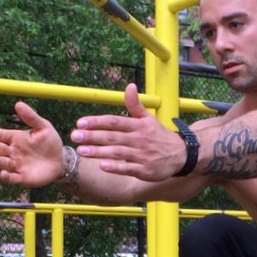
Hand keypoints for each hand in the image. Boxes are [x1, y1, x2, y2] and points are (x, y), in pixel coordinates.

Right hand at [0, 102, 64, 186]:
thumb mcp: (43, 127)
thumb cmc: (50, 142)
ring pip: (3, 163)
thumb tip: (18, 104)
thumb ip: (31, 117)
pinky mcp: (23, 178)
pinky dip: (7, 177)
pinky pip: (13, 178)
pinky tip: (3, 174)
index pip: (0, 135)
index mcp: (15, 138)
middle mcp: (13, 152)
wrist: (60, 160)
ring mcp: (16, 165)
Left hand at [71, 83, 186, 180]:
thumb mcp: (149, 119)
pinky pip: (128, 168)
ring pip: (117, 152)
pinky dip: (115, 166)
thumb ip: (135, 105)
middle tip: (75, 136)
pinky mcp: (144, 170)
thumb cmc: (160, 137)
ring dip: (99, 151)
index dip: (97, 121)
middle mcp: (138, 139)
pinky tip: (102, 165)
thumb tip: (129, 86)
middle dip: (93, 136)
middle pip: (113, 136)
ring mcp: (141, 155)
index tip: (80, 122)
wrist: (181, 155)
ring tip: (82, 151)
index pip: (114, 121)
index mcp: (137, 126)